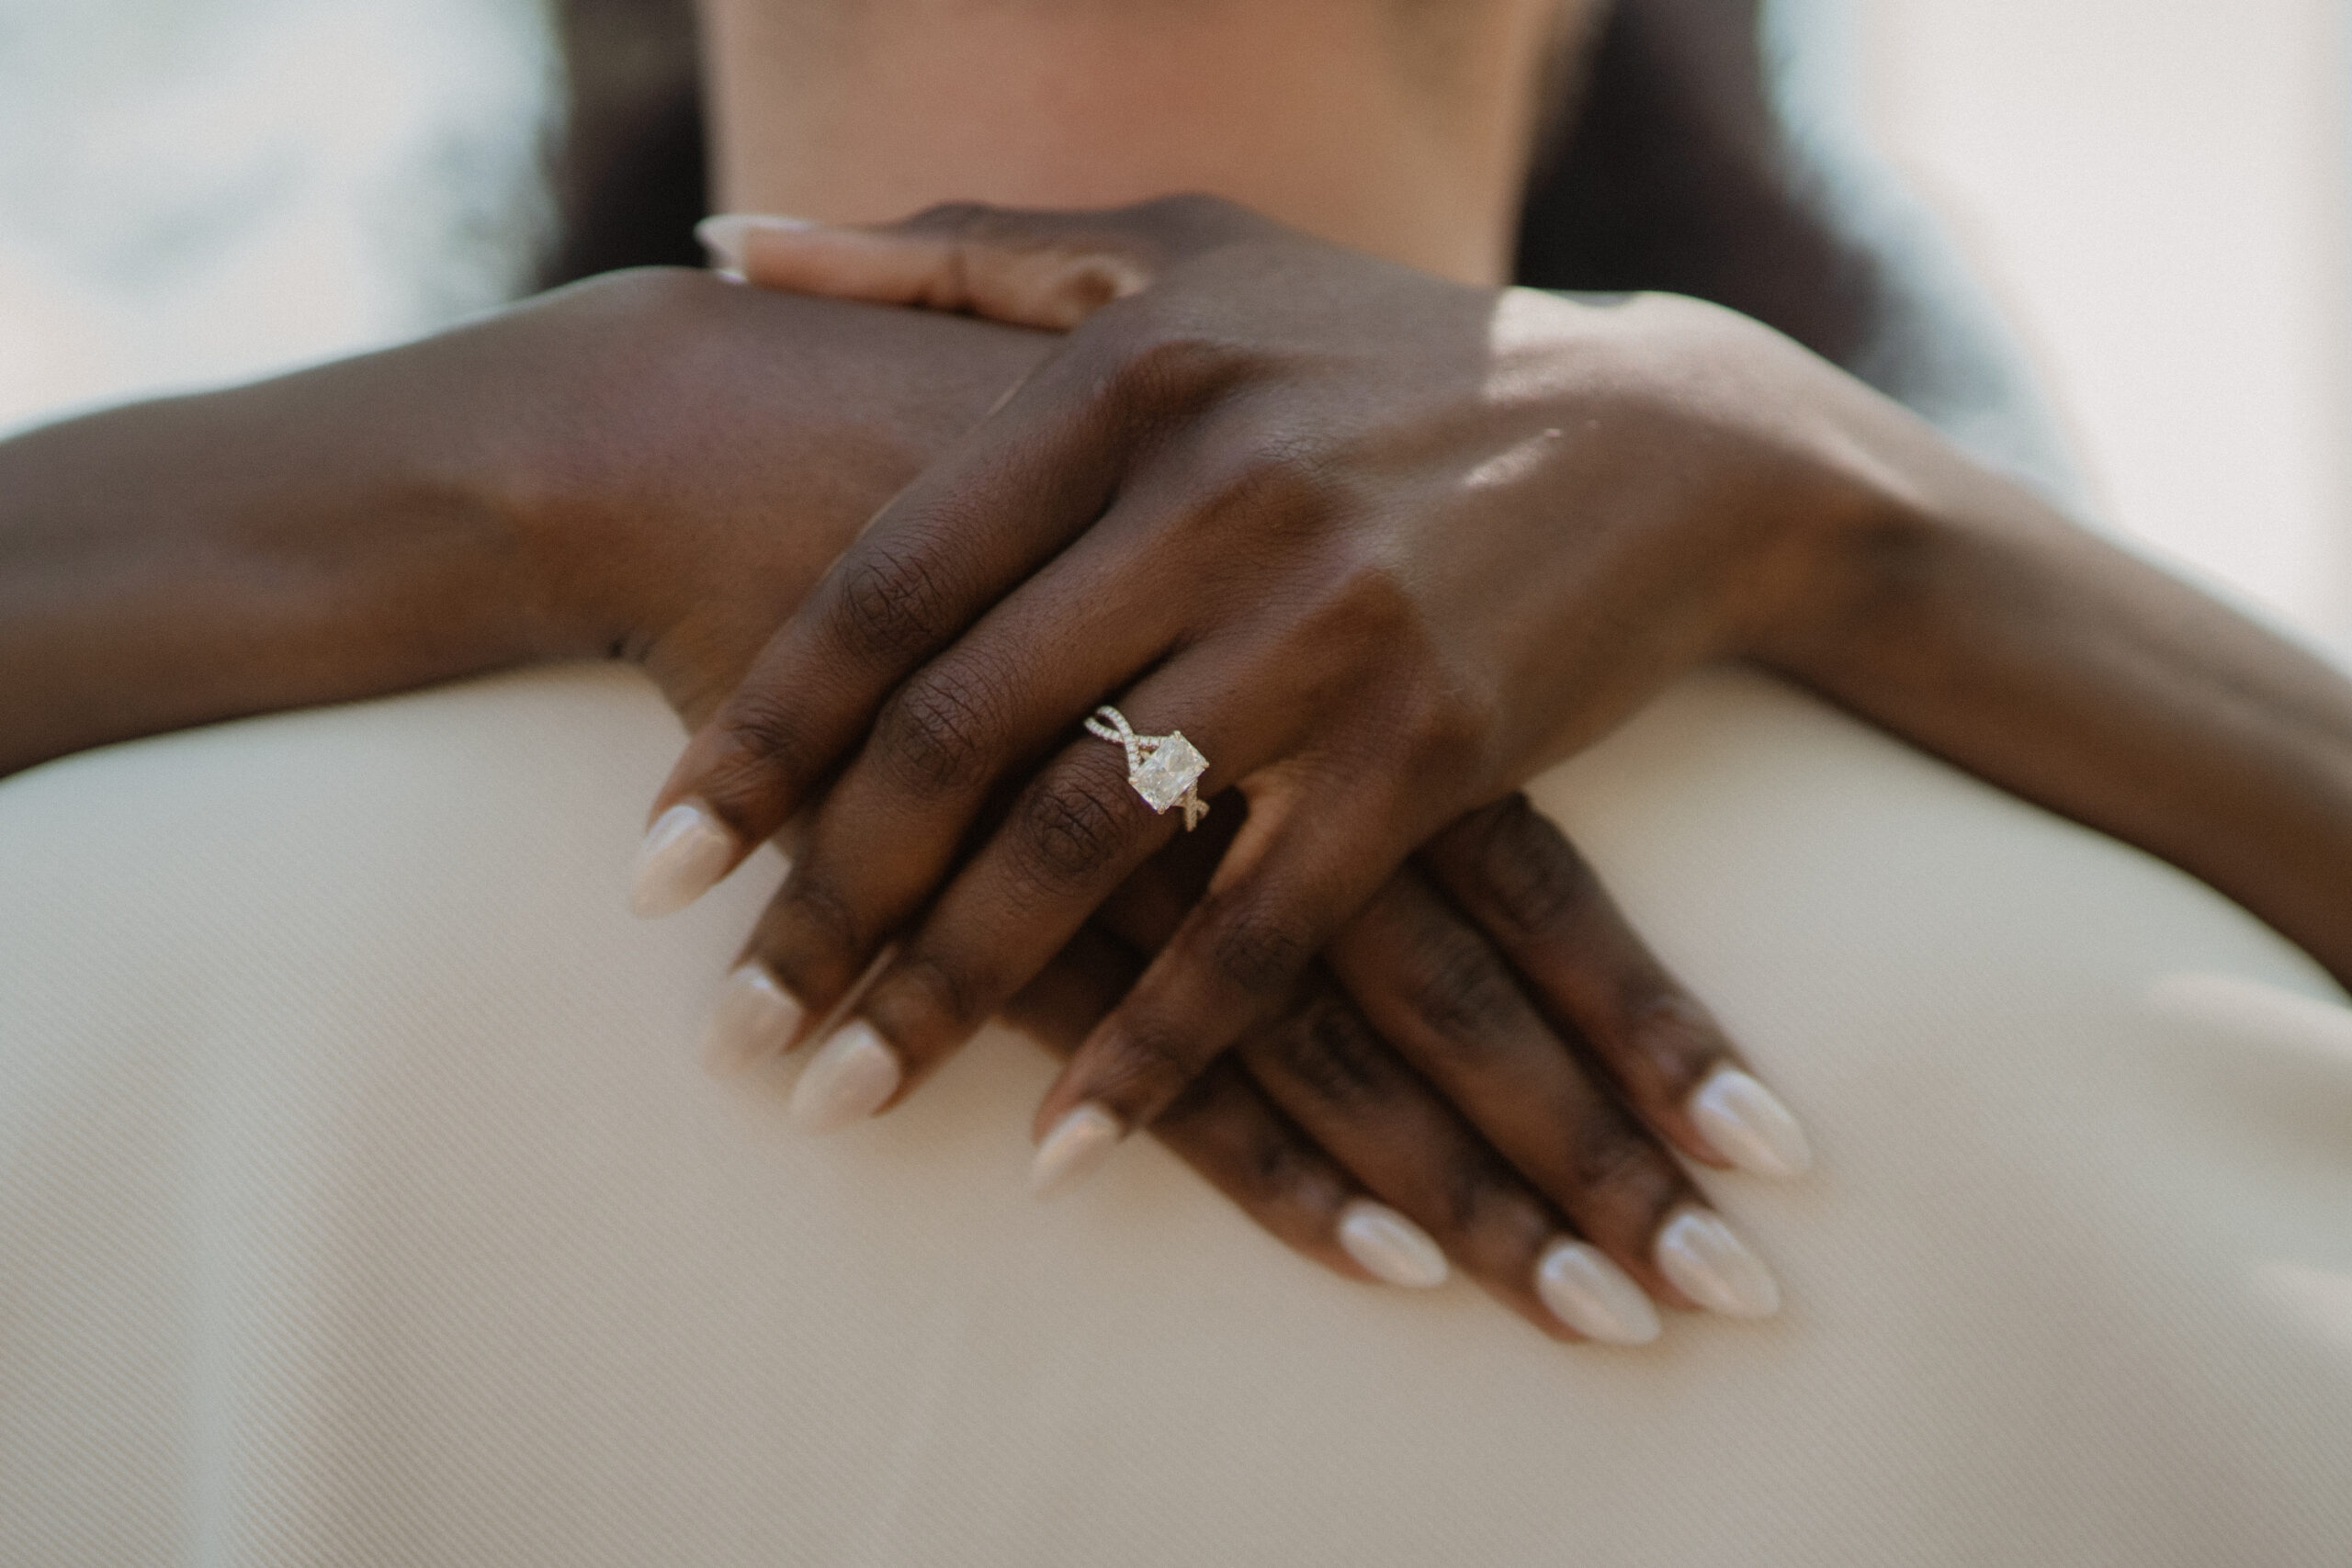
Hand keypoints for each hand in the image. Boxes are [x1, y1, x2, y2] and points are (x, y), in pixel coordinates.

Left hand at [644, 201, 1834, 1218]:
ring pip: (1085, 847)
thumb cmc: (1382, 348)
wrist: (1673, 436)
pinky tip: (1059, 1144)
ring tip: (839, 1096)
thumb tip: (728, 238)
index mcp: (1124, 380)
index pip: (888, 588)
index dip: (758, 741)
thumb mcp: (1175, 253)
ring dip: (946, 994)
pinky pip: (1257, 933)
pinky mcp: (1434, 751)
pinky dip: (1153, 1049)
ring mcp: (1327, 629)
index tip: (653, 876)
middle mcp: (1211, 497)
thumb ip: (946, 255)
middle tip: (727, 1030)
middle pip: (957, 739)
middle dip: (822, 907)